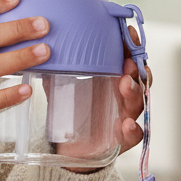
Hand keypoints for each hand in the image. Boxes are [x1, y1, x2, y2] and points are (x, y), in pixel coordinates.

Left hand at [61, 24, 150, 172]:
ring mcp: (125, 116)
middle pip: (139, 79)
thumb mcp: (62, 87)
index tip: (129, 33)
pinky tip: (127, 123)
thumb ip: (57, 69)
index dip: (132, 46)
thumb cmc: (72, 113)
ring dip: (134, 92)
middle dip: (136, 68)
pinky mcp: (121, 139)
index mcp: (112, 79)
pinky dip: (133, 129)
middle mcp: (122, 96)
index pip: (128, 59)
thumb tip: (42, 46)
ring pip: (138, 103)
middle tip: (128, 61)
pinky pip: (133, 135)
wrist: (70, 148)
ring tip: (125, 84)